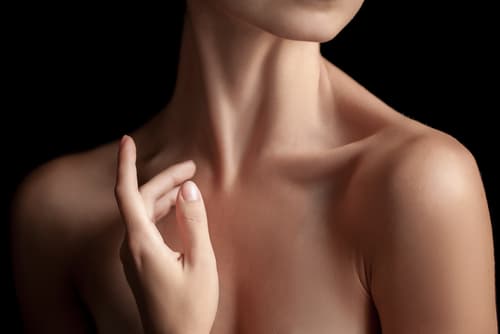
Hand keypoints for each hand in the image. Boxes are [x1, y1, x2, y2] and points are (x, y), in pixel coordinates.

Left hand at [114, 135, 218, 333]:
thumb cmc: (189, 307)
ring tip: (188, 183)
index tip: (126, 140)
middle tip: (191, 167)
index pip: (127, 193)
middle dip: (164, 179)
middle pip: (140, 199)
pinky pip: (145, 225)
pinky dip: (161, 211)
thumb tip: (189, 188)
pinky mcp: (139, 261)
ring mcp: (132, 254)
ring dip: (164, 195)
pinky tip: (177, 208)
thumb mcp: (200, 262)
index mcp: (141, 243)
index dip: (126, 164)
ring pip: (143, 212)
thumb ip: (194, 222)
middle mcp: (130, 246)